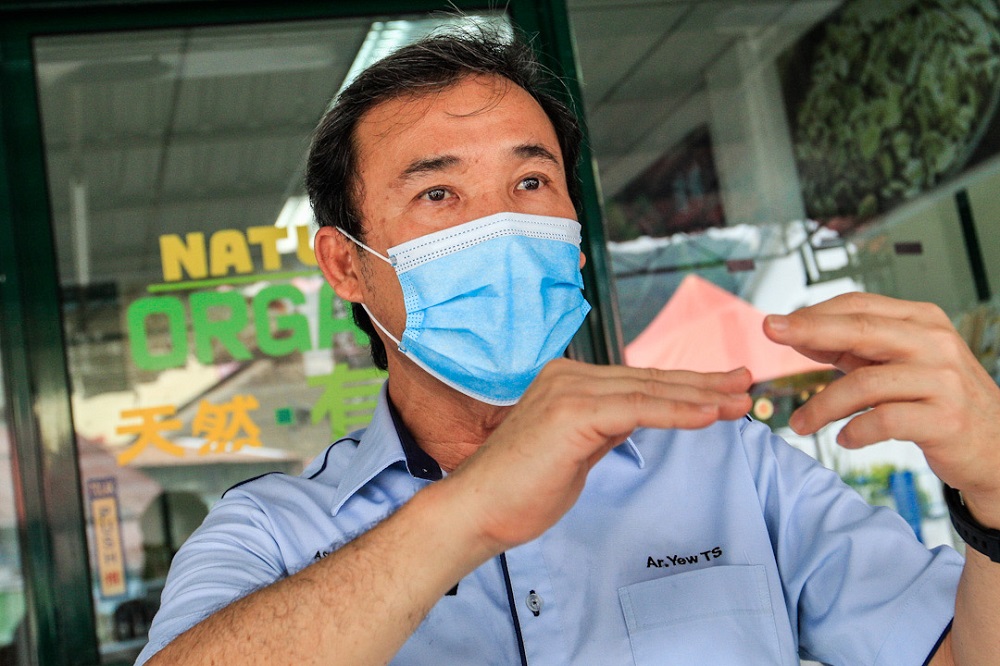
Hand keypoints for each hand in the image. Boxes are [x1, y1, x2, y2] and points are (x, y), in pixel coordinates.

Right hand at [442, 359, 751, 553]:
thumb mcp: (574, 449)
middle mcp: (568, 376)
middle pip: (650, 379)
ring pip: (650, 391)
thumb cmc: (520, 489)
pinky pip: (639, 410)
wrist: (479, 509)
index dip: (685, 385)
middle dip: (704, 383)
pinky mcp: (574, 413)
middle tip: (746, 382)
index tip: (722, 389)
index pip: (638, 381)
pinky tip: (711, 415)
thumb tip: (633, 420)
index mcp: (567, 381)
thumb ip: (602, 427)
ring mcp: (570, 391)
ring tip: (741, 399)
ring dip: (702, 396)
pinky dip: (679, 412)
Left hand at [763, 292, 999, 523]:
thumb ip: (854, 347)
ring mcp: (943, 380)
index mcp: (922, 321)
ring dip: (822, 405)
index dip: (814, 313)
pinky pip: (885, 421)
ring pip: (865, 382)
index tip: (775, 323)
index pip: (859, 306)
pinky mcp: (945, 419)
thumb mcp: (898, 363)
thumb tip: (796, 332)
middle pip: (861, 329)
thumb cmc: (936, 399)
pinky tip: (843, 438)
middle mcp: (935, 343)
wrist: (995, 447)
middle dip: (810, 329)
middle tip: (770, 333)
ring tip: (799, 424)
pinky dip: (855, 431)